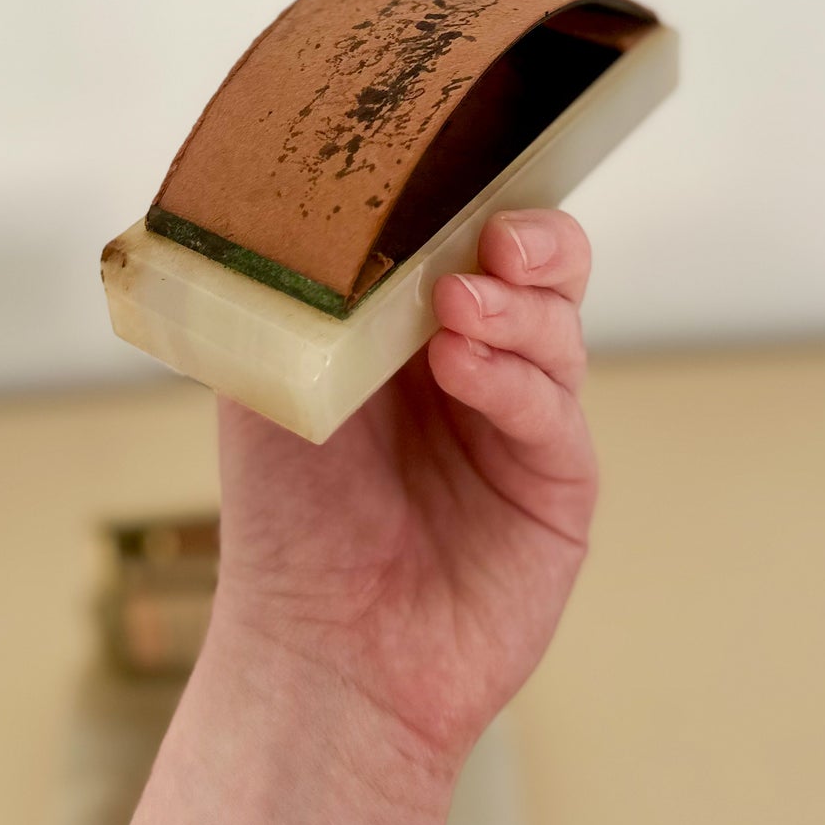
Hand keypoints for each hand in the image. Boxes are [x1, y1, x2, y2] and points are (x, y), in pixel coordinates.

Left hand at [212, 208, 597, 771]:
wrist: (319, 651)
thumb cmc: (286, 518)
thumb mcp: (267, 386)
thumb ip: (285, 300)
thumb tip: (271, 204)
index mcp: (418, 325)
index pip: (470, 234)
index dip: (473, 197)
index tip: (453, 173)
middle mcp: (483, 362)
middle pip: (545, 268)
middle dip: (532, 239)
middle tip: (493, 237)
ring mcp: (525, 420)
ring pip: (558, 328)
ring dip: (515, 307)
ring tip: (459, 306)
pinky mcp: (558, 483)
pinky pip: (552, 411)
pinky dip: (514, 380)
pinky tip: (464, 370)